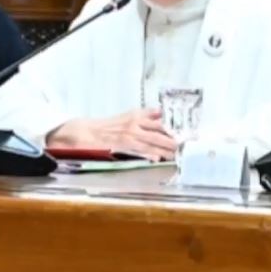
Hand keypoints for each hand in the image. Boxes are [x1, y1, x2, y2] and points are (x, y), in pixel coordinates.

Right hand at [47, 109, 176, 161]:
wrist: (82, 131)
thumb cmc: (105, 127)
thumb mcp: (126, 116)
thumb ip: (144, 116)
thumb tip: (161, 113)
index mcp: (136, 115)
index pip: (160, 120)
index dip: (174, 127)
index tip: (187, 133)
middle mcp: (134, 123)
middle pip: (159, 131)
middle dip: (173, 139)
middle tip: (186, 146)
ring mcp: (127, 133)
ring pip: (151, 141)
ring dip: (165, 148)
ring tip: (176, 154)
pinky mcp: (120, 144)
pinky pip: (137, 149)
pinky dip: (148, 153)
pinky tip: (157, 158)